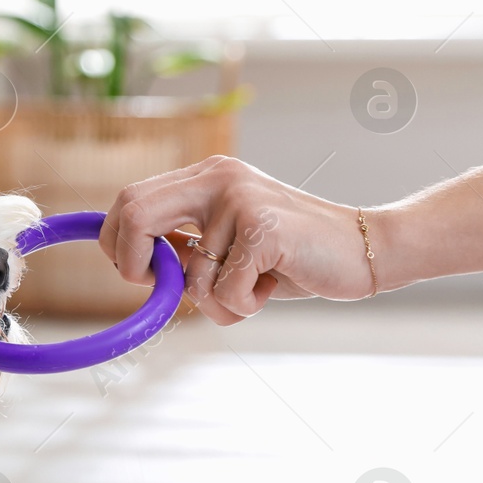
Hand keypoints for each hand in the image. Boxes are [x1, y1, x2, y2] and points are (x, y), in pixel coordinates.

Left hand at [97, 156, 375, 325]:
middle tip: (165, 287)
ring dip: (217, 303)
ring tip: (254, 287)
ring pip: (189, 276)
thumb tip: (138, 265)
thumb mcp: (226, 246)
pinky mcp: (264, 229)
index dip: (117, 242)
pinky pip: (223, 292)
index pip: (129, 199)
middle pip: (134, 215)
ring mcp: (241, 200)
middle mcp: (218, 178)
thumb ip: (184, 248)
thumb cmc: (290, 255)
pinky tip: (271, 287)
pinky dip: (243, 307)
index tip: (138, 273)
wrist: (364, 249)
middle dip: (133, 265)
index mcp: (205, 176)